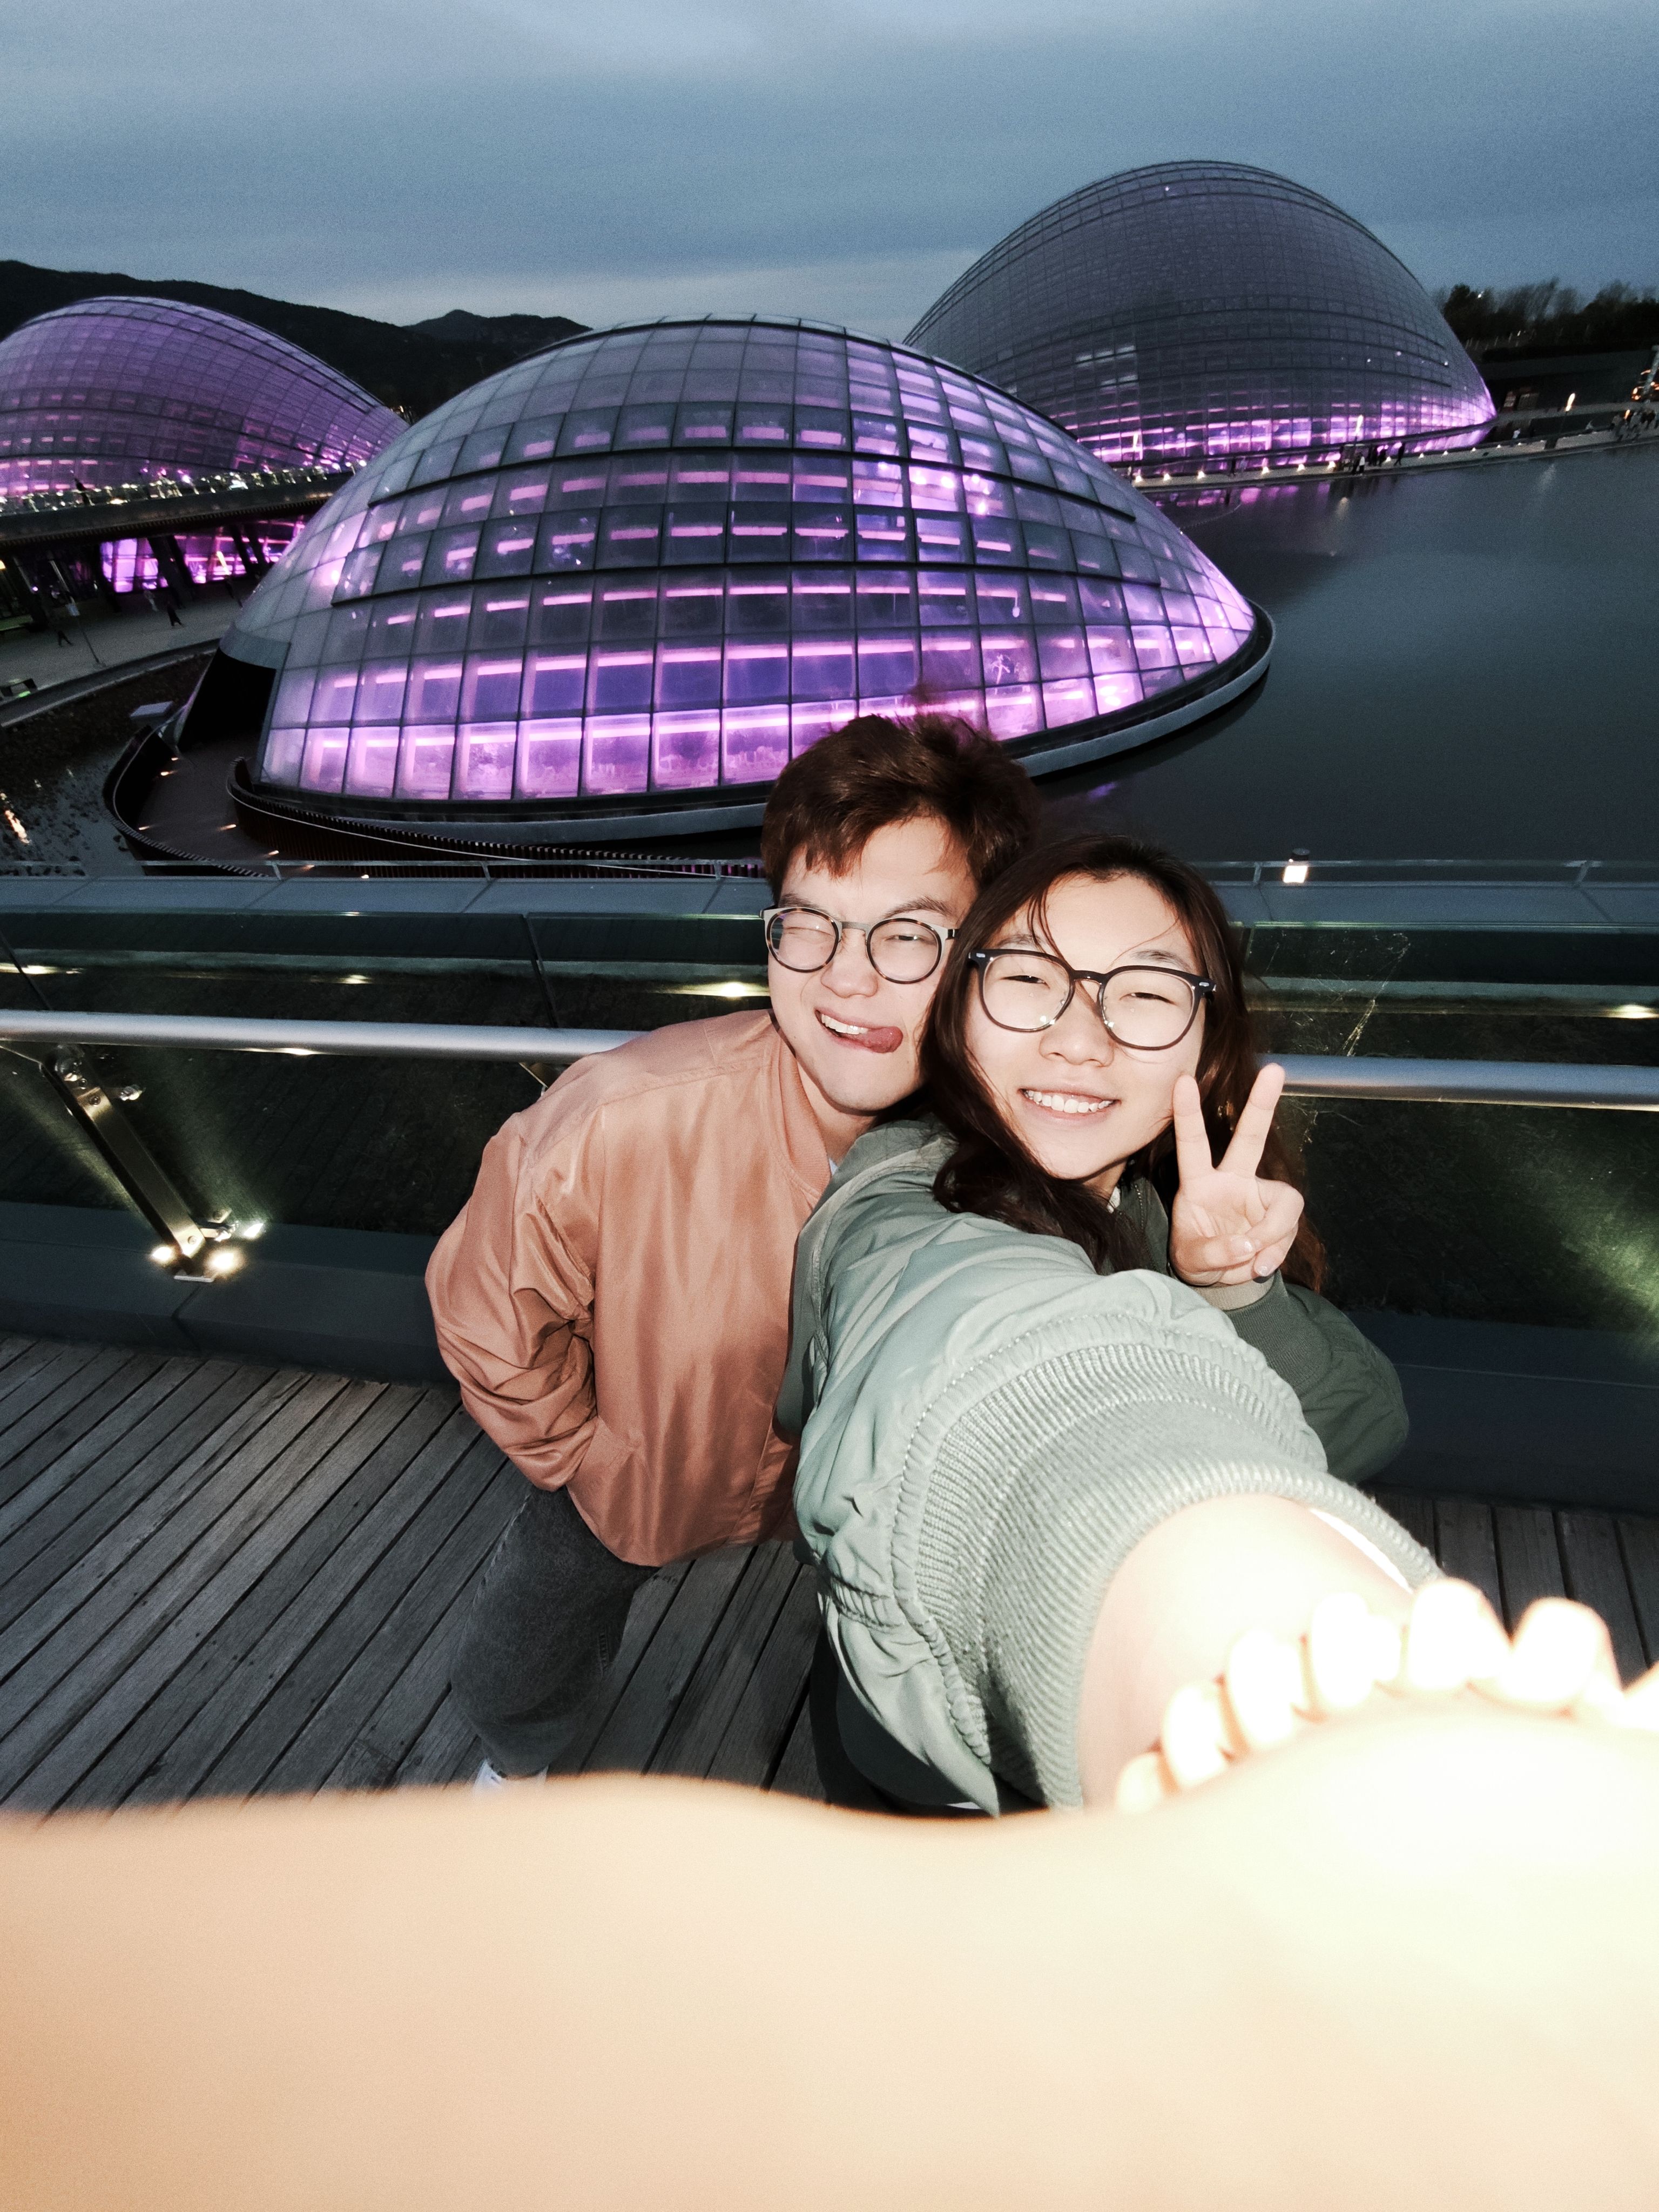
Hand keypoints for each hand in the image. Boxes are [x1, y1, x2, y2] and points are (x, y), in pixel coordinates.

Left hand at [1167, 1064, 1303, 1287]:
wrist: (1221, 1276)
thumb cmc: (1198, 1257)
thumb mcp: (1193, 1261)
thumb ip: (1215, 1253)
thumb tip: (1249, 1246)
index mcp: (1200, 1183)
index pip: (1193, 1145)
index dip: (1188, 1114)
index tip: (1182, 1080)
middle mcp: (1232, 1180)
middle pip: (1251, 1137)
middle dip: (1262, 1105)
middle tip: (1275, 1071)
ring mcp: (1259, 1195)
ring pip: (1285, 1201)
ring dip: (1273, 1235)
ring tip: (1254, 1260)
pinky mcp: (1279, 1213)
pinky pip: (1289, 1230)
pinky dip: (1277, 1252)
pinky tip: (1259, 1265)